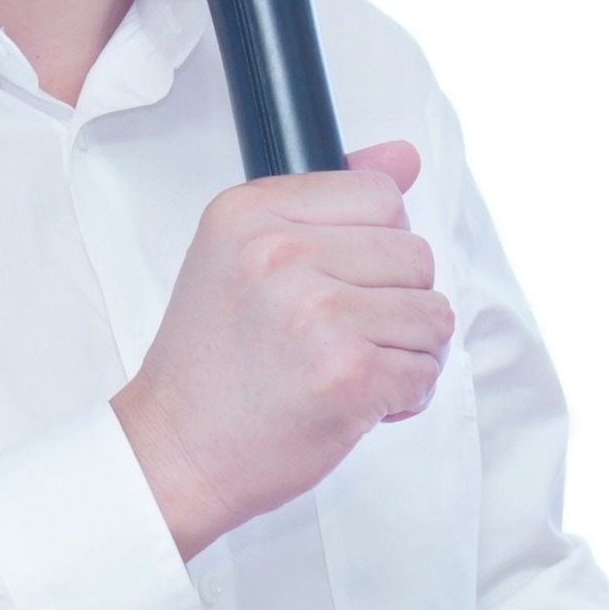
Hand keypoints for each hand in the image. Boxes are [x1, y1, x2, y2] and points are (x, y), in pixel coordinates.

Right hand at [114, 141, 448, 560]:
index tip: (341, 282)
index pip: (380, 194)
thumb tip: (406, 157)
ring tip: (351, 367)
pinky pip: (427, 369)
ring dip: (406, 351)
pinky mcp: (349, 374)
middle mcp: (281, 253)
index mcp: (249, 212)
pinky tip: (356, 400)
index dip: (377, 246)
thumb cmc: (211, 363)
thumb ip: (326, 203)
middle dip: (396, 302)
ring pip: (433, 313)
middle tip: (344, 336)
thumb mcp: (242, 256)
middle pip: (415, 254)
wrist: (175, 452)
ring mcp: (319, 314)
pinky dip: (404, 395)